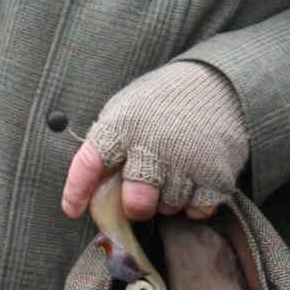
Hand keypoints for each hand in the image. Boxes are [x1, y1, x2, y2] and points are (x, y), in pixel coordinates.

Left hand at [61, 61, 248, 222]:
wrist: (217, 80)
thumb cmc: (163, 100)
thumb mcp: (128, 108)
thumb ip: (110, 142)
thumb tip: (91, 185)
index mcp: (123, 125)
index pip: (89, 164)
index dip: (76, 192)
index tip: (72, 209)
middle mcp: (153, 143)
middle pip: (137, 203)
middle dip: (138, 205)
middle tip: (144, 195)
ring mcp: (187, 158)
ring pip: (170, 207)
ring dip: (170, 198)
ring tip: (175, 172)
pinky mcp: (216, 171)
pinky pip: (199, 209)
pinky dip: (196, 202)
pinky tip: (195, 180)